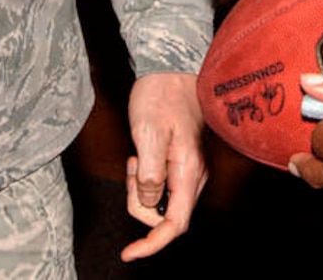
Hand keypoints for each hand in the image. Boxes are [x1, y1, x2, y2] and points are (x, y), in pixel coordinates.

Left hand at [118, 71, 207, 260]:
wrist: (170, 69)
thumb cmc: (160, 96)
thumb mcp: (148, 133)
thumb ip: (149, 174)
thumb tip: (148, 203)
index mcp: (189, 171)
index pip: (175, 224)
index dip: (152, 244)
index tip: (129, 253)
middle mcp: (194, 176)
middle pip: (163, 215)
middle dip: (138, 201)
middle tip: (130, 165)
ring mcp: (189, 170)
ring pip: (160, 201)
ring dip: (140, 187)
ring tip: (136, 154)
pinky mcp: (181, 164)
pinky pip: (159, 185)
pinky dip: (143, 177)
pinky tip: (140, 154)